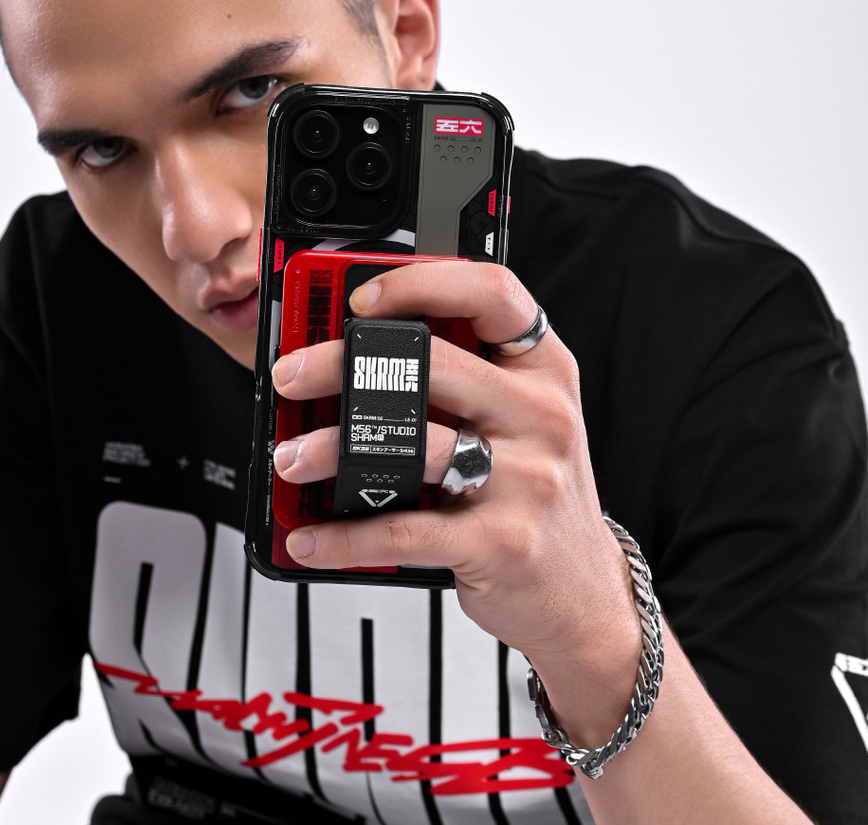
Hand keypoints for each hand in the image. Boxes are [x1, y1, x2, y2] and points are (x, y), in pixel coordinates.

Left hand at [271, 261, 640, 739]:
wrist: (583, 591)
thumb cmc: (536, 492)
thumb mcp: (520, 418)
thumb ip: (461, 378)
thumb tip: (353, 353)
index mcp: (544, 369)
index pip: (491, 292)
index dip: (421, 282)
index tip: (359, 299)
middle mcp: (542, 413)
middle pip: (431, 362)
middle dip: (341, 364)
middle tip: (291, 376)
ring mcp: (528, 478)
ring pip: (412, 444)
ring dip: (332, 450)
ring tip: (291, 458)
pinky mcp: (502, 542)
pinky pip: (406, 529)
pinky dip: (345, 535)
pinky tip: (312, 537)